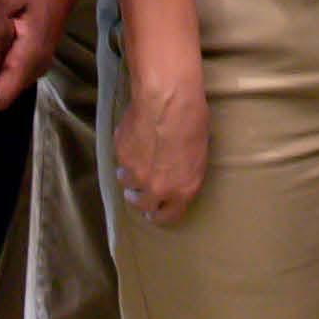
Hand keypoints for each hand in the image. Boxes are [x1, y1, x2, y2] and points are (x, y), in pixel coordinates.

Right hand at [112, 66, 207, 226]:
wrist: (167, 100)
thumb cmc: (192, 121)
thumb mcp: (199, 154)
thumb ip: (184, 173)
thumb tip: (176, 175)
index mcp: (182, 190)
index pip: (167, 217)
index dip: (160, 215)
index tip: (154, 212)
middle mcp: (156, 188)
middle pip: (141, 205)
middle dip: (139, 200)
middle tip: (137, 192)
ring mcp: (135, 174)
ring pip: (126, 183)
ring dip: (129, 176)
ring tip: (134, 162)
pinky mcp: (120, 156)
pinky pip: (119, 161)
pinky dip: (124, 154)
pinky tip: (132, 139)